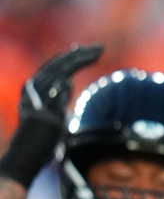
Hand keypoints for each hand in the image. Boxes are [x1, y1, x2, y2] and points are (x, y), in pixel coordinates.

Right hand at [0, 44, 102, 187]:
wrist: (29, 150)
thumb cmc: (43, 137)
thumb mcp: (54, 113)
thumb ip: (60, 98)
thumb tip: (70, 84)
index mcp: (34, 88)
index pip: (54, 68)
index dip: (70, 58)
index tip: (84, 52)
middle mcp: (34, 85)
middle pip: (59, 63)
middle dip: (79, 54)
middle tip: (99, 48)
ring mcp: (39, 91)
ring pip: (63, 66)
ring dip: (81, 57)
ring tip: (98, 51)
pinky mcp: (47, 96)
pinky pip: (64, 76)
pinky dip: (75, 65)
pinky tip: (89, 57)